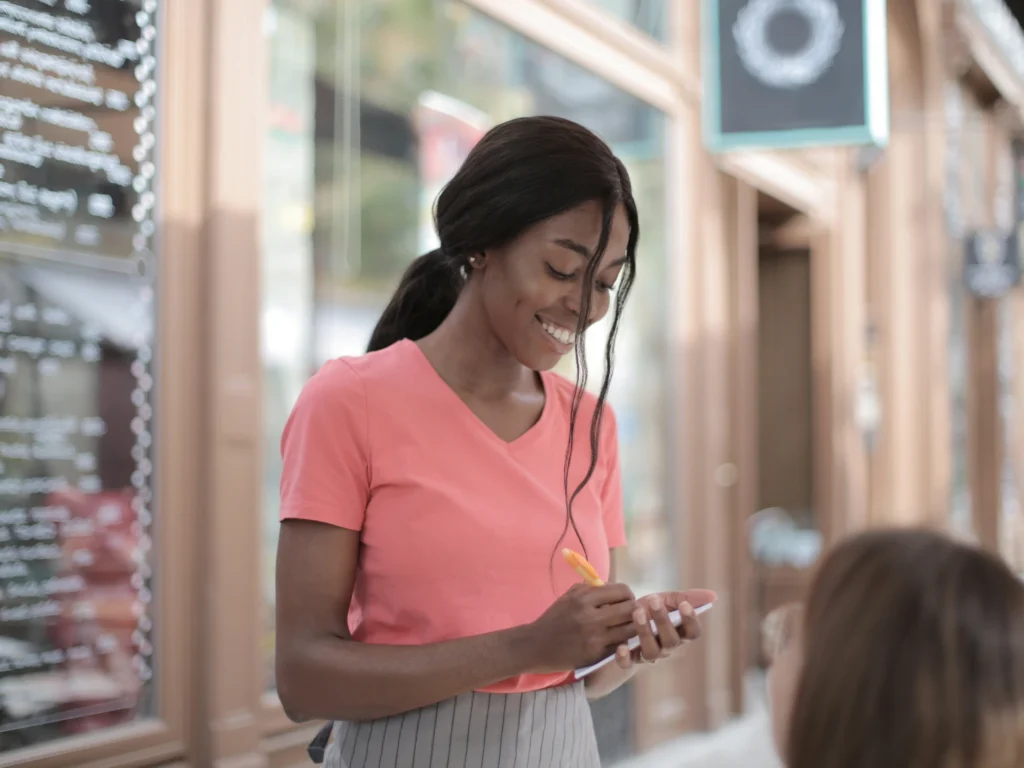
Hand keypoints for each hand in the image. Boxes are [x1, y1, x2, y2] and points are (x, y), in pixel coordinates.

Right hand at [523, 583, 637, 672]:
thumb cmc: (554, 618)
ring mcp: (595, 638)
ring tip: (627, 626)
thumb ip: (591, 589)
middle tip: (632, 613)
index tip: (626, 599)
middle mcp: (591, 617)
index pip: (621, 591)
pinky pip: (621, 645)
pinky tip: (618, 639)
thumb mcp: (569, 597)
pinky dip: (623, 642)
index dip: (628, 594)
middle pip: (630, 609)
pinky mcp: (596, 655)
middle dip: (635, 610)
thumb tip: (614, 586)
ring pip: (630, 629)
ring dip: (632, 627)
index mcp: (584, 598)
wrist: (536, 645)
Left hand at [613, 589, 715, 669]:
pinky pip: (628, 664)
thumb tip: (713, 596)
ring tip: (637, 611)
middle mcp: (667, 648)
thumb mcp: (667, 600)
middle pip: (671, 641)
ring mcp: (649, 655)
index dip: (690, 620)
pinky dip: (625, 658)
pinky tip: (622, 646)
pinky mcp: (630, 659)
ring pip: (651, 652)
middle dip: (663, 620)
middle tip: (654, 600)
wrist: (623, 618)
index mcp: (680, 634)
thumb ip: (687, 598)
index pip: (692, 633)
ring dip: (645, 631)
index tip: (684, 604)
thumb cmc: (650, 609)